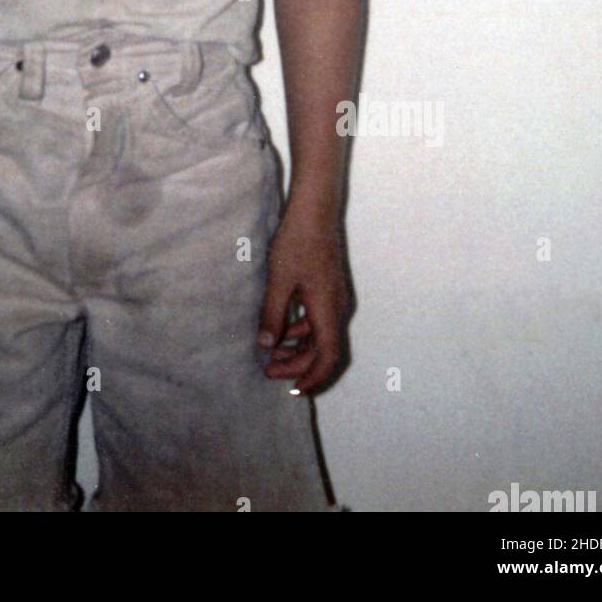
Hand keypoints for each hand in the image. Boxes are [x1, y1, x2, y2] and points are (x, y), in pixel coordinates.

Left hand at [256, 216, 350, 392]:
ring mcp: (334, 297)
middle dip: (297, 365)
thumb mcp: (278, 281)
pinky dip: (300, 330)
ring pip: (319, 335)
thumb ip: (273, 315)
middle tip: (268, 370)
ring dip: (297, 347)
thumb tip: (265, 345)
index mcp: (328, 311)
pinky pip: (317, 319)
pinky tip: (279, 327)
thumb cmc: (297, 243)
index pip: (327, 357)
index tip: (293, 390)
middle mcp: (336, 308)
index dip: (312, 378)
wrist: (314, 211)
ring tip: (269, 351)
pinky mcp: (327, 287)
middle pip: (322, 350)